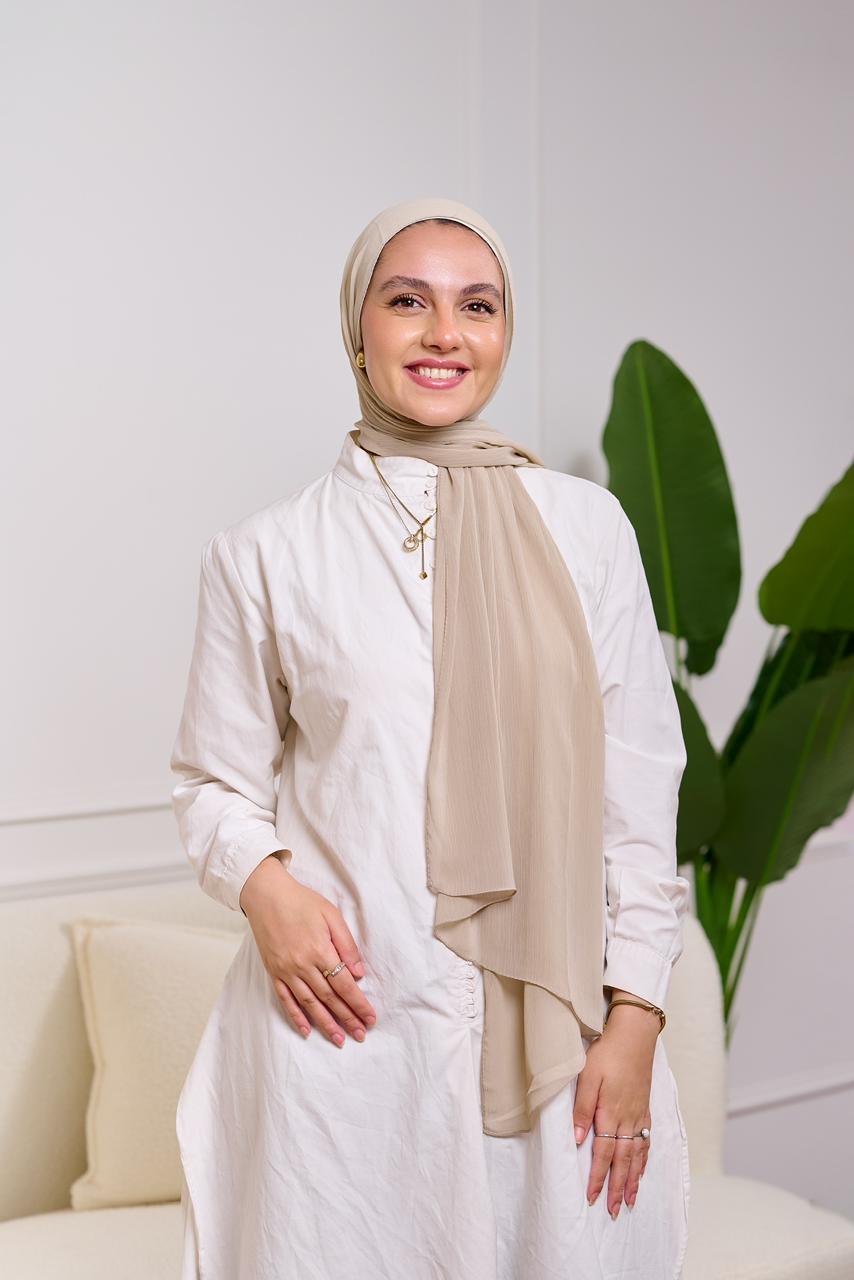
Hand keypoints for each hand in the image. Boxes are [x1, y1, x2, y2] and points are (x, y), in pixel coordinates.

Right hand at [239, 854, 376, 1047]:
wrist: (266, 895)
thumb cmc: (302, 902)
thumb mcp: (331, 915)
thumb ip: (346, 944)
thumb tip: (359, 973)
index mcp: (320, 950)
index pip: (344, 985)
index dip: (358, 1003)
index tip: (370, 1018)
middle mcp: (302, 965)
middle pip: (329, 998)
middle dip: (347, 1018)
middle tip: (360, 1035)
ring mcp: (286, 971)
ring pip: (309, 1003)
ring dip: (325, 1024)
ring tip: (339, 1039)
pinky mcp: (274, 972)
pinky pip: (285, 999)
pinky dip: (296, 1016)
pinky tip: (307, 1030)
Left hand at [572, 998, 658, 1217]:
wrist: (635, 1034)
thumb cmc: (607, 1052)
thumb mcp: (587, 1076)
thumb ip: (581, 1108)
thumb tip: (576, 1139)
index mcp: (611, 1114)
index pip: (603, 1154)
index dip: (598, 1178)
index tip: (592, 1198)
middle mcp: (628, 1119)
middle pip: (623, 1161)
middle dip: (618, 1188)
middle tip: (615, 1211)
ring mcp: (639, 1114)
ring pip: (637, 1155)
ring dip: (633, 1179)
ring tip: (631, 1200)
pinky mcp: (645, 1106)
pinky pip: (647, 1140)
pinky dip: (645, 1159)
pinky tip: (643, 1167)